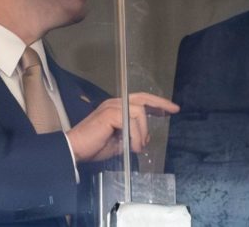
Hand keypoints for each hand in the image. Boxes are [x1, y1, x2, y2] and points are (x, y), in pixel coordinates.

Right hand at [65, 92, 179, 161]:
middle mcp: (115, 103)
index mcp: (117, 108)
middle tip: (173, 110)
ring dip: (142, 132)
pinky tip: (132, 146)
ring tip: (138, 146)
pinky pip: (131, 122)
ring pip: (139, 113)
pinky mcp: (110, 114)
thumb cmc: (94, 147)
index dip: (156, 104)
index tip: (169, 110)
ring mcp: (112, 107)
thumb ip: (132, 137)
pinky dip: (135, 136)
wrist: (75, 150)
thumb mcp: (119, 142)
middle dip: (160, 104)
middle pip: (143, 98)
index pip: (140, 100)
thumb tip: (145, 138)